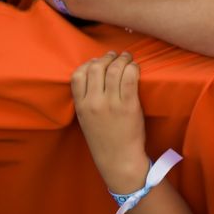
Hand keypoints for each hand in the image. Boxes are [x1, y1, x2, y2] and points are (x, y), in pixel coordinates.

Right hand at [71, 50, 149, 193]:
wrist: (118, 158)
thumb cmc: (104, 139)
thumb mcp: (86, 119)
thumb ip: (86, 99)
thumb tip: (95, 75)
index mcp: (81, 106)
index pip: (78, 75)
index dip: (89, 63)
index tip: (98, 60)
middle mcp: (94, 103)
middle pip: (96, 68)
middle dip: (107, 57)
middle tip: (116, 55)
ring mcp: (111, 104)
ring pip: (114, 70)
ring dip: (122, 59)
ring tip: (127, 58)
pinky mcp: (129, 105)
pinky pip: (130, 78)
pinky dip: (133, 67)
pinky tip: (135, 67)